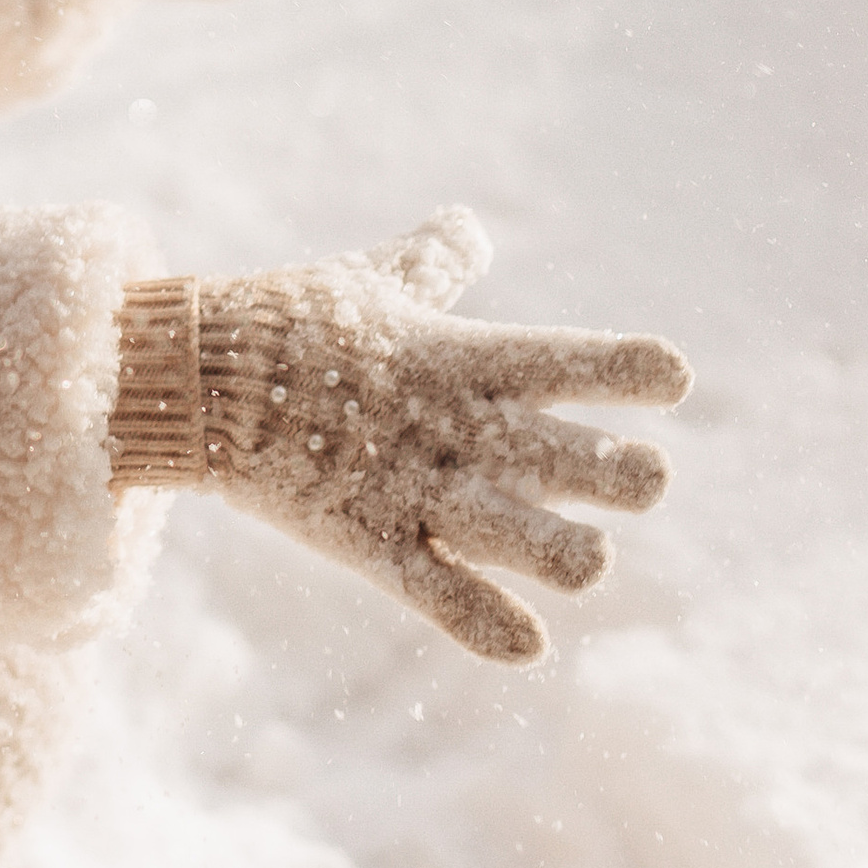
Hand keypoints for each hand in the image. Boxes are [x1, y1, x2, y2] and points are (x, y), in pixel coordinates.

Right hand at [193, 211, 689, 661]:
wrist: (193, 377)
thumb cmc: (289, 320)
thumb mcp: (369, 279)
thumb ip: (433, 263)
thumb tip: (469, 223)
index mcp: (458, 357)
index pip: (563, 358)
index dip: (626, 368)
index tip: (674, 377)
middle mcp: (450, 426)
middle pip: (564, 459)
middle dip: (621, 475)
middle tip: (646, 479)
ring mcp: (411, 488)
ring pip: (517, 536)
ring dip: (569, 555)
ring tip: (593, 562)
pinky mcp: (367, 540)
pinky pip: (438, 594)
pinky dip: (487, 626)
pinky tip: (528, 645)